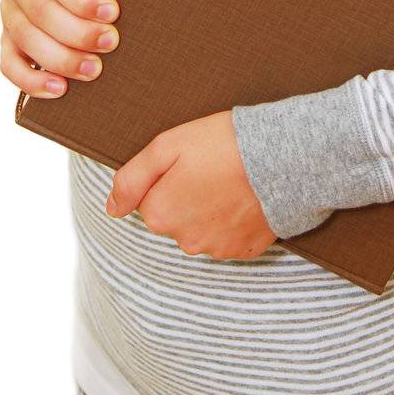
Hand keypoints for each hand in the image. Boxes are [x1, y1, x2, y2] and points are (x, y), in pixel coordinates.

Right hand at [0, 0, 122, 97]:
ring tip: (94, 70)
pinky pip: (9, 64)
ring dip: (61, 57)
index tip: (111, 11)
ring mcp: (7, 10)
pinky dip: (31, 80)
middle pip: (40, 11)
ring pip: (25, 39)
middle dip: (77, 31)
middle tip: (111, 42)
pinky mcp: (7, 38)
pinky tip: (59, 89)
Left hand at [106, 110, 277, 260]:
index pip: (149, 200)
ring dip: (209, 210)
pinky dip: (233, 221)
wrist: (282, 156)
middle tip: (210, 168)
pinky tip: (244, 198)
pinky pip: (228, 238)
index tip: (188, 162)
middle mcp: (184, 240)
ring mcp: (216, 248)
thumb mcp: (166, 146)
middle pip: (174, 217)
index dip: (166, 178)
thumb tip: (111, 208)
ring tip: (230, 181)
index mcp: (160, 215)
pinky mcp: (244, 250)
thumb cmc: (222, 144)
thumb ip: (131, 178)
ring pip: (200, 229)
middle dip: (186, 196)